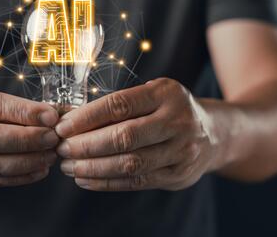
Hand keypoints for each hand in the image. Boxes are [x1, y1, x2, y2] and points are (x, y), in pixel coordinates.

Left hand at [54, 78, 222, 190]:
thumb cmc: (168, 110)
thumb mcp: (151, 95)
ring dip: (93, 167)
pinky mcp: (178, 175)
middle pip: (124, 137)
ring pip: (130, 163)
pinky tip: (86, 179)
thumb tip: (64, 116)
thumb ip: (115, 105)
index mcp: (166, 94)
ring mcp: (182, 151)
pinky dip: (107, 182)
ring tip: (69, 166)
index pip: (120, 104)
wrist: (214, 134)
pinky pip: (137, 181)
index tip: (62, 127)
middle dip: (86, 145)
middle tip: (62, 149)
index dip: (87, 117)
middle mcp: (178, 121)